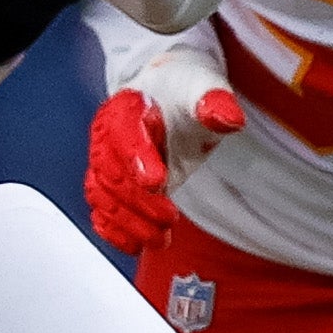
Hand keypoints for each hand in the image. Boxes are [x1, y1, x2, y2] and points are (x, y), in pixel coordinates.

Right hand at [85, 44, 244, 254]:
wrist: (169, 94)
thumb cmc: (185, 91)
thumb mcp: (204, 86)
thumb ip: (215, 100)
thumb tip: (230, 117)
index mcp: (127, 106)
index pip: (124, 134)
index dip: (137, 158)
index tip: (157, 182)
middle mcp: (108, 134)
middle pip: (112, 172)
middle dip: (138, 201)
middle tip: (169, 219)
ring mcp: (107, 160)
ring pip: (103, 195)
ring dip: (128, 222)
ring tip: (159, 239)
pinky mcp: (111, 182)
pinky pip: (101, 208)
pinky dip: (113, 229)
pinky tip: (134, 245)